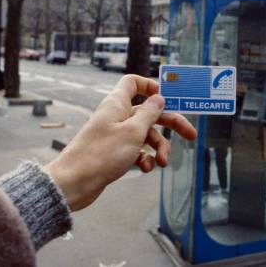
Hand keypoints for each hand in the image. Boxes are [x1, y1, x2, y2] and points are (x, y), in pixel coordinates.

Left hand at [43, 74, 196, 210]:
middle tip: (191, 134)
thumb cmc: (102, 154)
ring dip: (158, 148)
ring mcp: (116, 135)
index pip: (133, 83)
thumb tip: (159, 98)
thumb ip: (150, 113)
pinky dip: (145, 158)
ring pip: (146, 135)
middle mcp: (117, 116)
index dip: (151, 86)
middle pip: (149, 112)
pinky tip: (146, 169)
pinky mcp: (115, 153)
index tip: (168, 97)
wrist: (74, 183)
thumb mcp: (133, 132)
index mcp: (118, 103)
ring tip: (162, 162)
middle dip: (171, 124)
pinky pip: (137, 151)